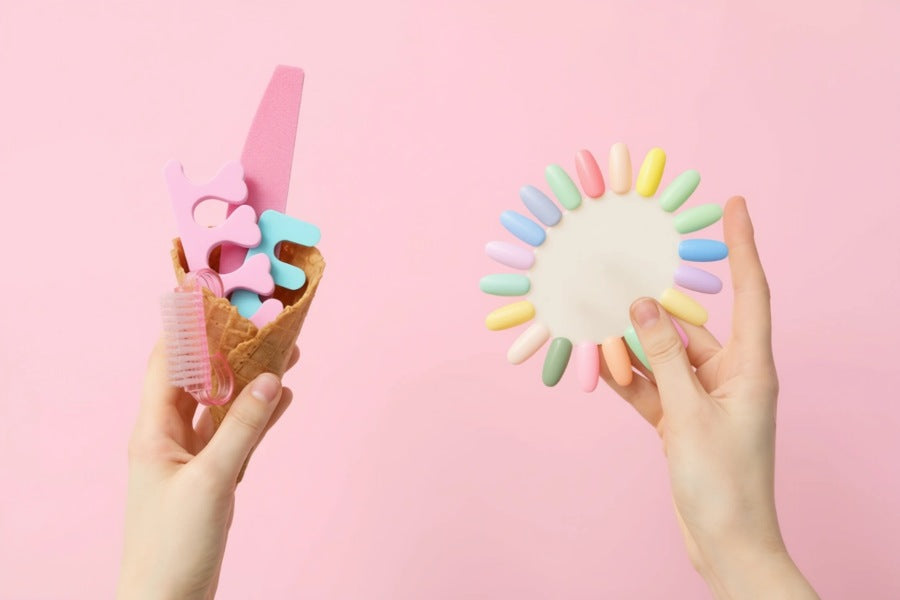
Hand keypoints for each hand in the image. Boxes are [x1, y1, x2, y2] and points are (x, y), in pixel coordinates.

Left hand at [116, 341, 297, 599]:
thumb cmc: (173, 544)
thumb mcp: (211, 481)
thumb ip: (243, 428)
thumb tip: (271, 379)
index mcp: (154, 430)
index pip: (166, 362)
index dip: (187, 327)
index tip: (214, 296)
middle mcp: (170, 437)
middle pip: (201, 379)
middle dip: (231, 349)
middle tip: (263, 320)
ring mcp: (192, 458)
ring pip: (224, 406)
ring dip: (251, 381)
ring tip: (285, 351)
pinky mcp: (212, 477)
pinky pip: (238, 435)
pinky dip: (259, 416)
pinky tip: (282, 398)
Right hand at [601, 197, 817, 598]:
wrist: (724, 542)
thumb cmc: (723, 482)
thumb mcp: (689, 413)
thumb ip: (663, 356)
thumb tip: (640, 305)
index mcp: (750, 367)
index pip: (750, 292)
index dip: (743, 246)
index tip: (733, 206)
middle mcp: (730, 376)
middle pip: (691, 324)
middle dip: (658, 303)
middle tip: (628, 266)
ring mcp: (703, 398)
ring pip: (663, 356)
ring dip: (633, 345)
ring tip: (597, 317)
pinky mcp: (681, 420)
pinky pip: (651, 386)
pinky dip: (629, 378)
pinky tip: (600, 362)